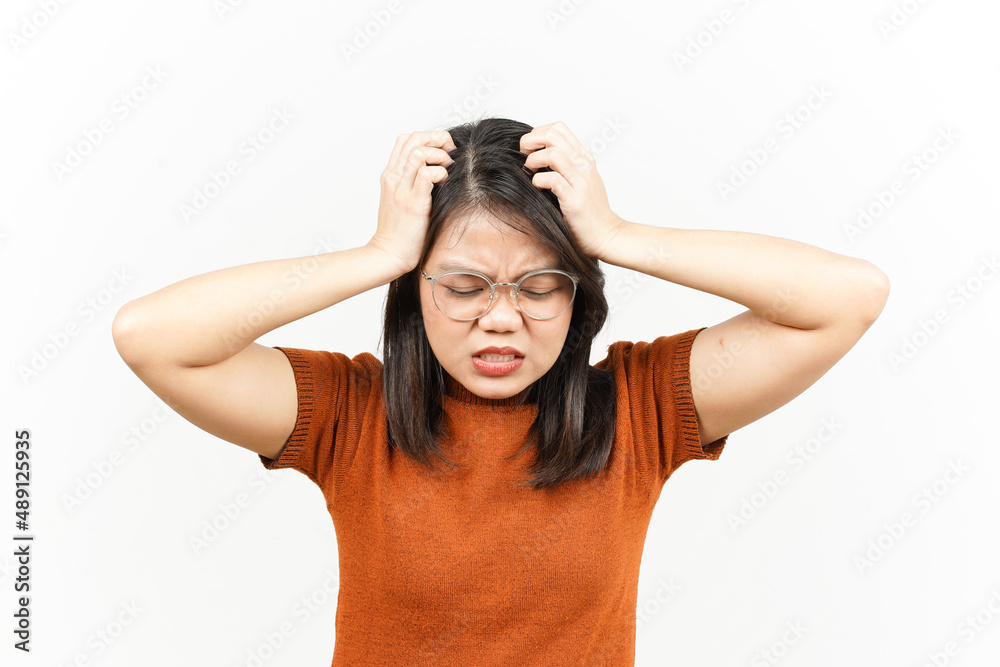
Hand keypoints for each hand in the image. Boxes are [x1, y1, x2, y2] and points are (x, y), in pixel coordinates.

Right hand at [368, 130, 455, 275]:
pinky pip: (426, 174)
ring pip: (419, 152)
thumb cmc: (400, 231)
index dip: (428, 136)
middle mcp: (394, 178)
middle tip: (450, 153)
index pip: (406, 139)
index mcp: (391, 175)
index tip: (443, 148)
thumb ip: (413, 182)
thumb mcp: (402, 199)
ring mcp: (401, 189)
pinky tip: (444, 183)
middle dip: (437, 139)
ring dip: (439, 156)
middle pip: (413, 139)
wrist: (389, 254)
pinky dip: (440, 173)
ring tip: (447, 170)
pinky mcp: (412, 203)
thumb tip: (438, 169)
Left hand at [520, 121, 625, 258]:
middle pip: (553, 134)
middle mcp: (583, 165)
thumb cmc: (590, 211)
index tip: (529, 149)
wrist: (606, 235)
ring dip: (533, 161)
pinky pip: (552, 180)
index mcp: (584, 158)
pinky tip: (538, 188)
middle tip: (524, 156)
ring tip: (530, 172)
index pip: (559, 128)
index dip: (538, 133)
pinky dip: (538, 181)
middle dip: (531, 141)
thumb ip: (566, 166)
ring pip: (552, 154)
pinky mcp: (574, 199)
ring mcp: (580, 181)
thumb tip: (539, 156)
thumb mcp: (581, 180)